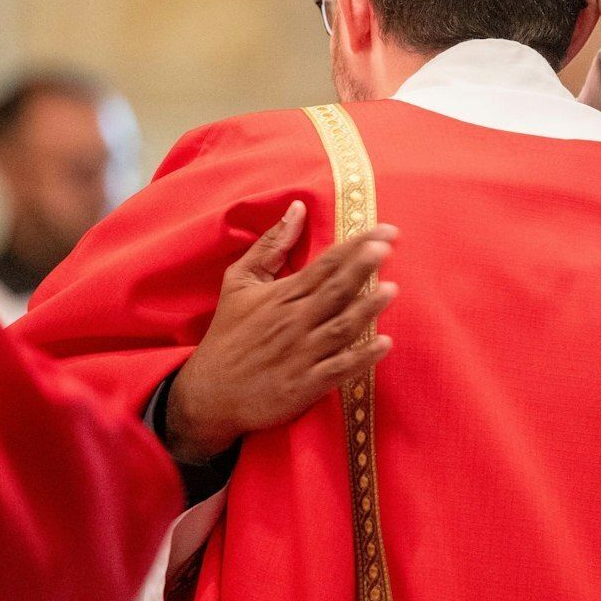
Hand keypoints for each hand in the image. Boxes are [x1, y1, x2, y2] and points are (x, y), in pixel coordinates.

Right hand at [165, 201, 397, 463]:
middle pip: (334, 291)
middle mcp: (293, 321)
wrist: (208, 394)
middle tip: (387, 247)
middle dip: (361, 268)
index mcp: (281, 295)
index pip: (325, 264)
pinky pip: (338, 368)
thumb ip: (271, 246)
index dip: (355, 246)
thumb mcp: (239, 283)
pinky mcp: (304, 385)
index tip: (385, 231)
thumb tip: (298, 207)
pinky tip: (384, 344)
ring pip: (339, 327)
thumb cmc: (228, 334)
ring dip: (366, 309)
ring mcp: (300, 354)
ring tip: (391, 290)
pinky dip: (361, 357)